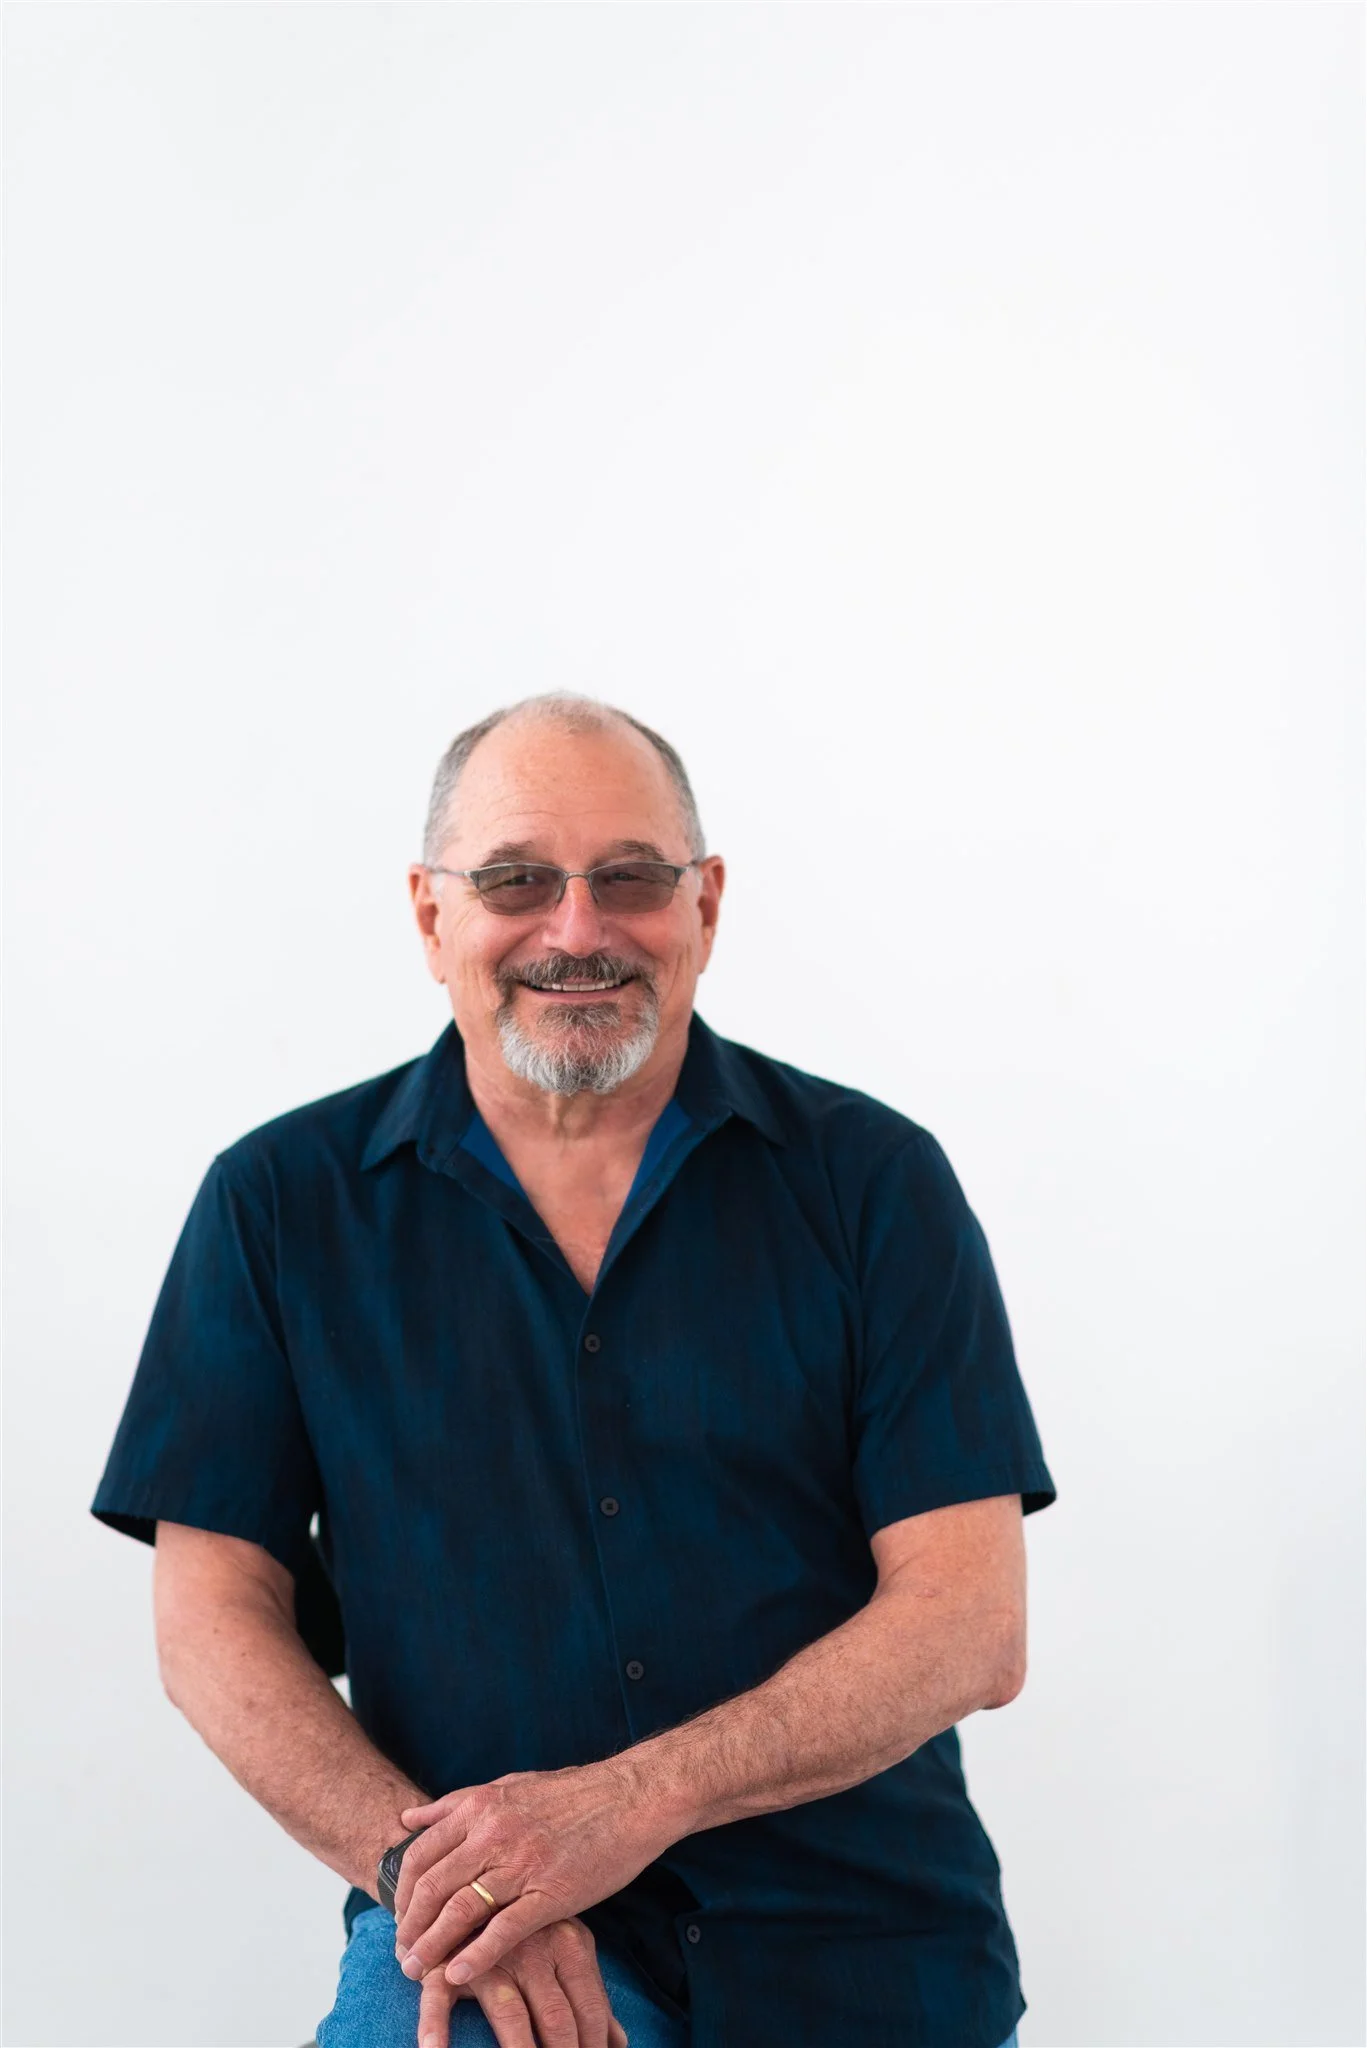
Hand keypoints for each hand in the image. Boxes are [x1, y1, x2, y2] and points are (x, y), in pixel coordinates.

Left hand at [392, 1759, 674, 1986]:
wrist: (631, 1797)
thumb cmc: (573, 1793)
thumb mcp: (509, 1785)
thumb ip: (457, 1803)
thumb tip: (409, 1817)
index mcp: (481, 1807)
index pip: (421, 1854)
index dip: (402, 1892)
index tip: (398, 1919)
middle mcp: (493, 1834)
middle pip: (433, 1887)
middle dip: (410, 1927)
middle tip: (402, 1954)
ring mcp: (522, 1864)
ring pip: (460, 1910)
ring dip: (432, 1946)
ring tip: (417, 1971)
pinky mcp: (551, 1893)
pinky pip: (504, 1930)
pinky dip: (476, 1955)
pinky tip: (458, 1974)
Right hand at [411, 1917, 629, 2047]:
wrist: (473, 1880)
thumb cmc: (532, 1928)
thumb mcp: (569, 1949)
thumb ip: (591, 1994)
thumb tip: (618, 2043)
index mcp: (569, 1942)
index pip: (590, 2006)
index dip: (595, 2045)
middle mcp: (533, 1948)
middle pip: (556, 2017)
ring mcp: (490, 1955)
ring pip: (512, 2014)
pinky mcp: (447, 1961)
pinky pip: (441, 1999)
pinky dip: (437, 2028)